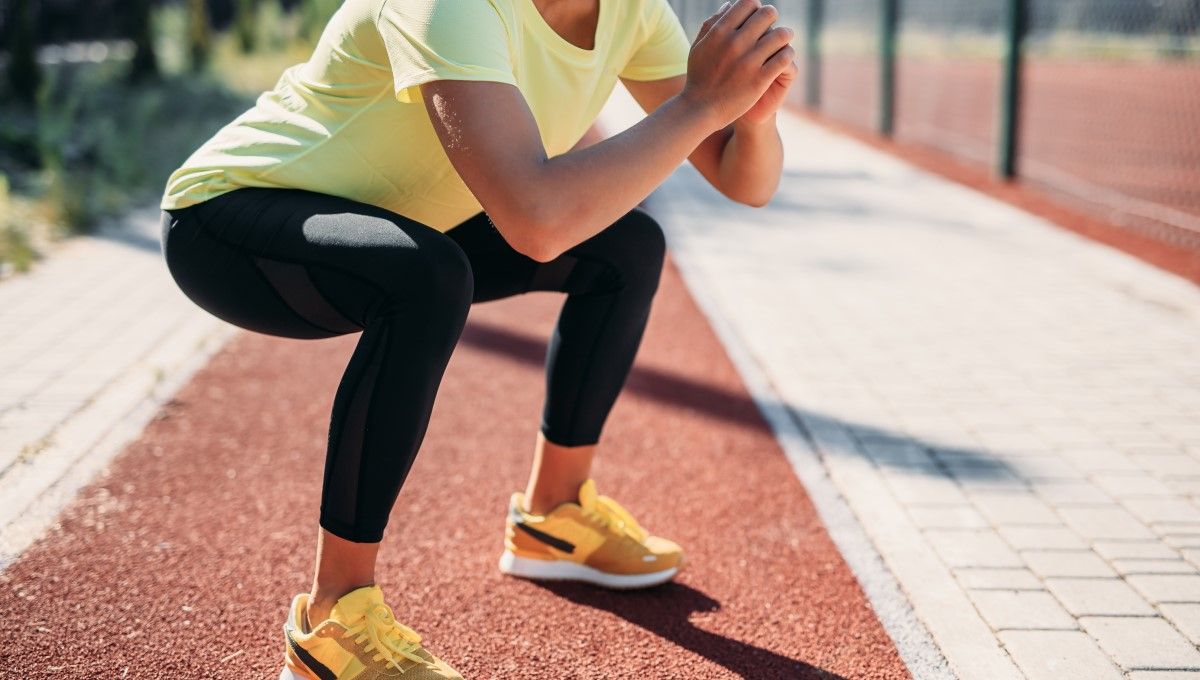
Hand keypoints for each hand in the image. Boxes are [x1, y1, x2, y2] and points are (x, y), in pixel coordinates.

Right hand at [680, 0, 795, 129]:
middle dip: (772, 18)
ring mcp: (748, 61)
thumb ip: (712, 24)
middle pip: (767, 14)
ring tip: (783, 40)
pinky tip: (783, 57)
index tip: (756, 16)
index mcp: (719, 32)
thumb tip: (729, 5)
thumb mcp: (698, 46)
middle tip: (772, 27)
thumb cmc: (699, 76)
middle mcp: (734, 43)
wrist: (700, 109)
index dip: (756, 7)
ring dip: (785, 35)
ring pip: (781, 35)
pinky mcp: (760, 79)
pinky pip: (784, 57)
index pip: (748, 3)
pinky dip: (787, 54)